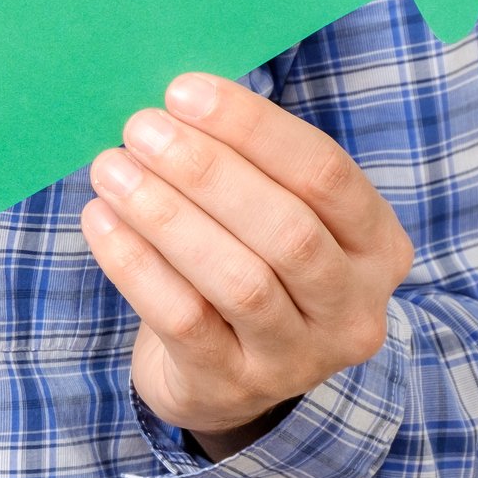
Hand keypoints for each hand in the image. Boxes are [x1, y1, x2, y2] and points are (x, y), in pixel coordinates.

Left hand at [80, 73, 413, 460]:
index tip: (183, 91)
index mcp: (377, 245)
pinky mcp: (234, 386)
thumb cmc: (246, 263)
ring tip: (112, 170)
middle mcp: (353, 307)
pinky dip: (137, 266)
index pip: (326, 174)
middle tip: (141, 129)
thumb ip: (246, 164)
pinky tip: (100, 221)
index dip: (254, 128)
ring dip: (167, 216)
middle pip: (288, 230)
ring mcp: (298, 358)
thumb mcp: (270, 215)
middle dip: (207, 171)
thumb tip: (176, 98)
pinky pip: (185, 321)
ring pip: (239, 280)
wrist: (224, 377)